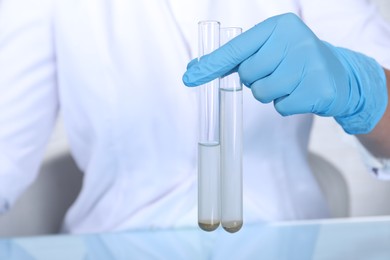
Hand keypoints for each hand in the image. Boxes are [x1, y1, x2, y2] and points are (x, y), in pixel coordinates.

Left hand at [183, 13, 386, 133]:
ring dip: (270, 93)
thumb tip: (193, 69)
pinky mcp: (318, 89)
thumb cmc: (293, 60)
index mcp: (278, 26)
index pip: (236, 49)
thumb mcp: (268, 49)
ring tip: (290, 82)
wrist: (338, 74)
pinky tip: (300, 92)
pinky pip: (280, 107)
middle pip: (248, 74)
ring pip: (262, 93)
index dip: (211, 65)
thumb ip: (235, 58)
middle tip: (277, 72)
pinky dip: (285, 105)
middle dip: (256, 79)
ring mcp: (309, 64)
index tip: (189, 77)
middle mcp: (295, 40)